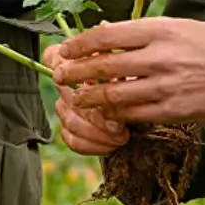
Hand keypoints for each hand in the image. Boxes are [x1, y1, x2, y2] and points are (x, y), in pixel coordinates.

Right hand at [44, 41, 128, 155]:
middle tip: (119, 124)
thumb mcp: (131, 64)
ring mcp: (66, 106)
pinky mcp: (70, 129)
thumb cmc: (139, 76)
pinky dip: (93, 145)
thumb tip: (111, 81)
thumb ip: (115, 68)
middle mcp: (66, 81)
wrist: (149, 100)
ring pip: (70, 121)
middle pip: (68, 97)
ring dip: (97, 133)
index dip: (67, 70)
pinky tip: (111, 145)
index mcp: (75, 59)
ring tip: (121, 136)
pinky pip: (72, 140)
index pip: (54, 58)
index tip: (91, 83)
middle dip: (95, 114)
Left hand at [50, 18, 204, 126]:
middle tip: (60, 77)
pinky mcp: (175, 111)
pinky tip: (109, 115)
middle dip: (75, 74)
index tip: (66, 50)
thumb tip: (105, 32)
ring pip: (115, 96)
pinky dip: (118, 116)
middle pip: (103, 67)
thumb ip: (144, 32)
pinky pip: (135, 116)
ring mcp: (167, 86)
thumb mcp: (180, 26)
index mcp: (160, 29)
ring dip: (91, 99)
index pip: (106, 35)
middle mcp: (160, 56)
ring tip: (78, 100)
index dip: (80, 44)